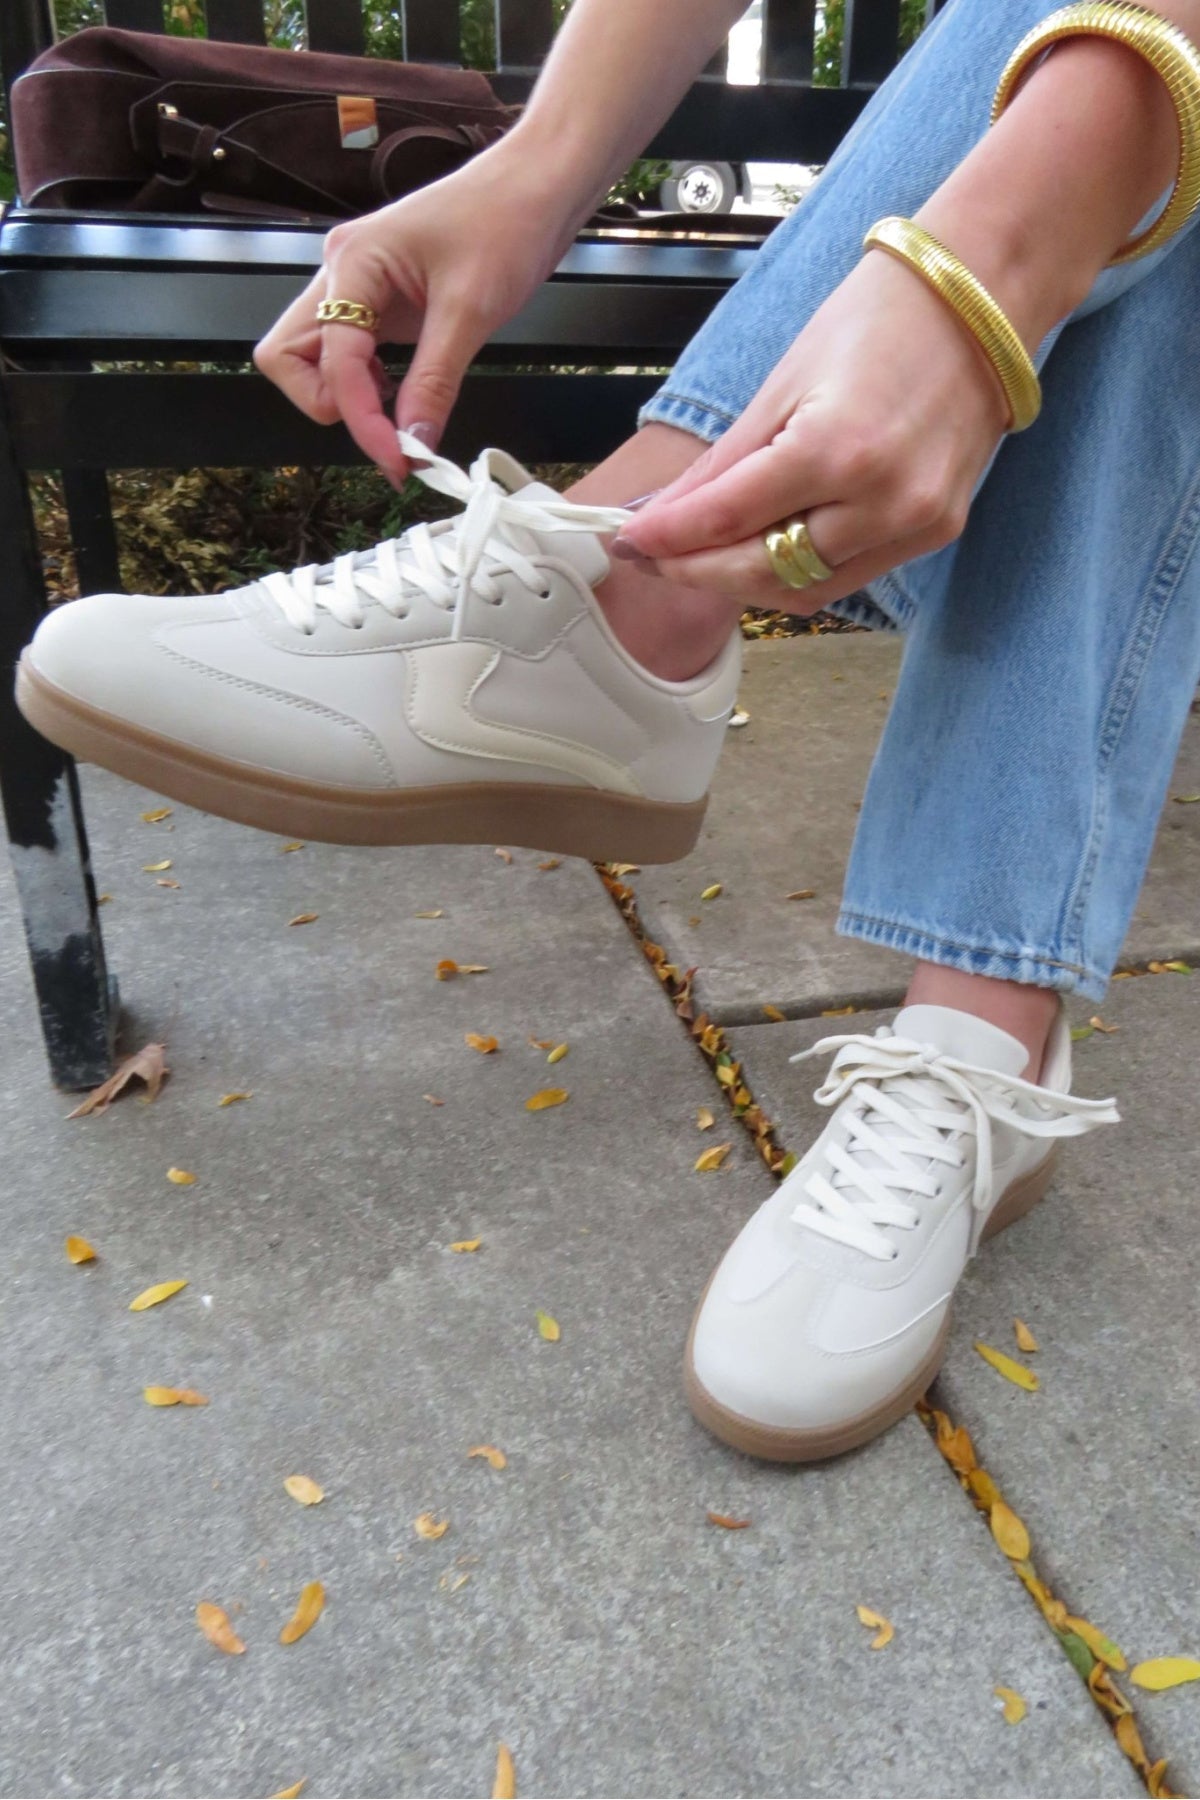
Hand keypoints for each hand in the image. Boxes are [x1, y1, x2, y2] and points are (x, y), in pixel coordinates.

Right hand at [253, 147, 573, 485]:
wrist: (534, 187)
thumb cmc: (505, 222)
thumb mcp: (471, 311)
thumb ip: (435, 383)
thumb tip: (414, 443)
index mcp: (353, 262)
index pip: (332, 360)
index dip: (358, 417)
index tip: (396, 458)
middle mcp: (341, 271)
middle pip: (287, 355)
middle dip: (327, 403)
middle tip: (383, 431)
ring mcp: (355, 285)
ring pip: (313, 357)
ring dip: (345, 396)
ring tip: (399, 414)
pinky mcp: (377, 299)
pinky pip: (349, 352)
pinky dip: (367, 384)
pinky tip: (404, 391)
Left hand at [614, 246, 1012, 612]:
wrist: (981, 300)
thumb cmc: (883, 318)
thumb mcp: (783, 383)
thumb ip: (723, 465)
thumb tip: (662, 516)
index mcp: (835, 450)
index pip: (728, 520)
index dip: (668, 539)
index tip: (627, 541)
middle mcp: (881, 500)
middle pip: (763, 571)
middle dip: (698, 570)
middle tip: (654, 557)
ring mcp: (915, 523)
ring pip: (804, 589)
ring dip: (743, 581)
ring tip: (700, 558)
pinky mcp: (937, 531)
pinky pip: (848, 577)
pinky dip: (797, 572)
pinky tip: (762, 551)